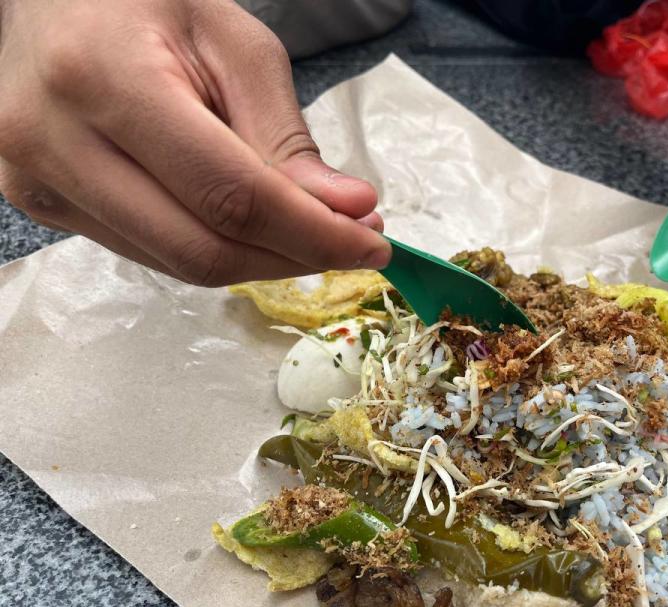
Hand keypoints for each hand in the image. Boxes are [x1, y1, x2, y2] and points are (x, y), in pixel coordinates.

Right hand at [0, 0, 390, 285]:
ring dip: (261, 260)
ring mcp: (38, 184)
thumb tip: (346, 211)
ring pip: (180, 264)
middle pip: (203, 250)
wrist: (49, 3)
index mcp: (103, 80)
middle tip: (353, 242)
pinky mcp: (43, 208)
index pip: (230, 197)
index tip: (373, 244)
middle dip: (294, 257)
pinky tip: (248, 222)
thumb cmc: (147, 5)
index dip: (312, 235)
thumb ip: (286, 135)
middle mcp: (53, 142)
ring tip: (309, 228)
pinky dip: (216, 249)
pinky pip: (153, 255)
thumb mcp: (234, 44)